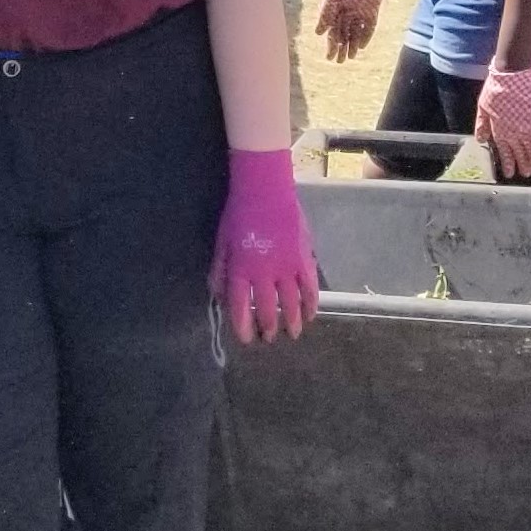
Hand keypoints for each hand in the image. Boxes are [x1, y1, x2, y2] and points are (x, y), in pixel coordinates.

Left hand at [210, 148, 319, 343]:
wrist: (266, 190)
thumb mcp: (221, 243)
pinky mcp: (305, 260)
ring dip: (292, 322)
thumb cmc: (239, 214)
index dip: (243, 327)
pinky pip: (311, 289)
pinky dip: (312, 305)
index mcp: (241, 271)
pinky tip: (311, 315)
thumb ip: (220, 271)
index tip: (246, 339)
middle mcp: (264, 274)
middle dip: (268, 329)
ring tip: (291, 333)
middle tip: (269, 338)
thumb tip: (219, 297)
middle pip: (268, 311)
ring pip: (292, 305)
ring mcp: (287, 268)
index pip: (241, 308)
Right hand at [313, 0, 384, 62]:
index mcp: (336, 12)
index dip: (331, 45)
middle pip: (344, 36)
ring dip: (353, 46)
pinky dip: (365, 37)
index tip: (329, 57)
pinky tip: (361, 47)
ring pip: (356, 34)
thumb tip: (318, 33)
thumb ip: (325, 16)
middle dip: (341, 49)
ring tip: (351, 57)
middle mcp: (347, 15)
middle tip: (339, 61)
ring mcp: (360, 15)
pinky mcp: (372, 14)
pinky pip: (369, 29)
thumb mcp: (330, 1)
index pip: (333, 33)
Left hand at [474, 67, 530, 179]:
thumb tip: (480, 139)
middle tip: (525, 174)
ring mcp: (527, 128)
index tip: (509, 172)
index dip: (507, 162)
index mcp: (499, 129)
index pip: (504, 150)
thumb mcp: (483, 107)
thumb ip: (482, 124)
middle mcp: (513, 132)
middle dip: (522, 165)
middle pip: (519, 153)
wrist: (511, 75)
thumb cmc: (495, 88)